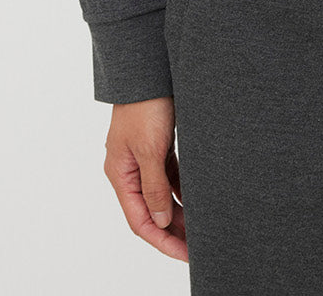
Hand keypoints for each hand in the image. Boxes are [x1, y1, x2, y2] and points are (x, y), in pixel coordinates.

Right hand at [103, 97, 187, 259]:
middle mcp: (129, 170)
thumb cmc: (144, 106)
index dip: (162, 240)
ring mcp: (143, 158)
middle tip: (198, 246)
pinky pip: (169, 177)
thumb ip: (154, 187)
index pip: (140, 220)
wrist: (148, 69)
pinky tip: (197, 199)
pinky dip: (181, 190)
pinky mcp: (157, 146)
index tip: (185, 254)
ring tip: (201, 228)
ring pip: (161, 195)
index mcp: (120, 174)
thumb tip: (161, 221)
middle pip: (150, 211)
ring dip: (180, 212)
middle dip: (173, 230)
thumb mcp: (150, 149)